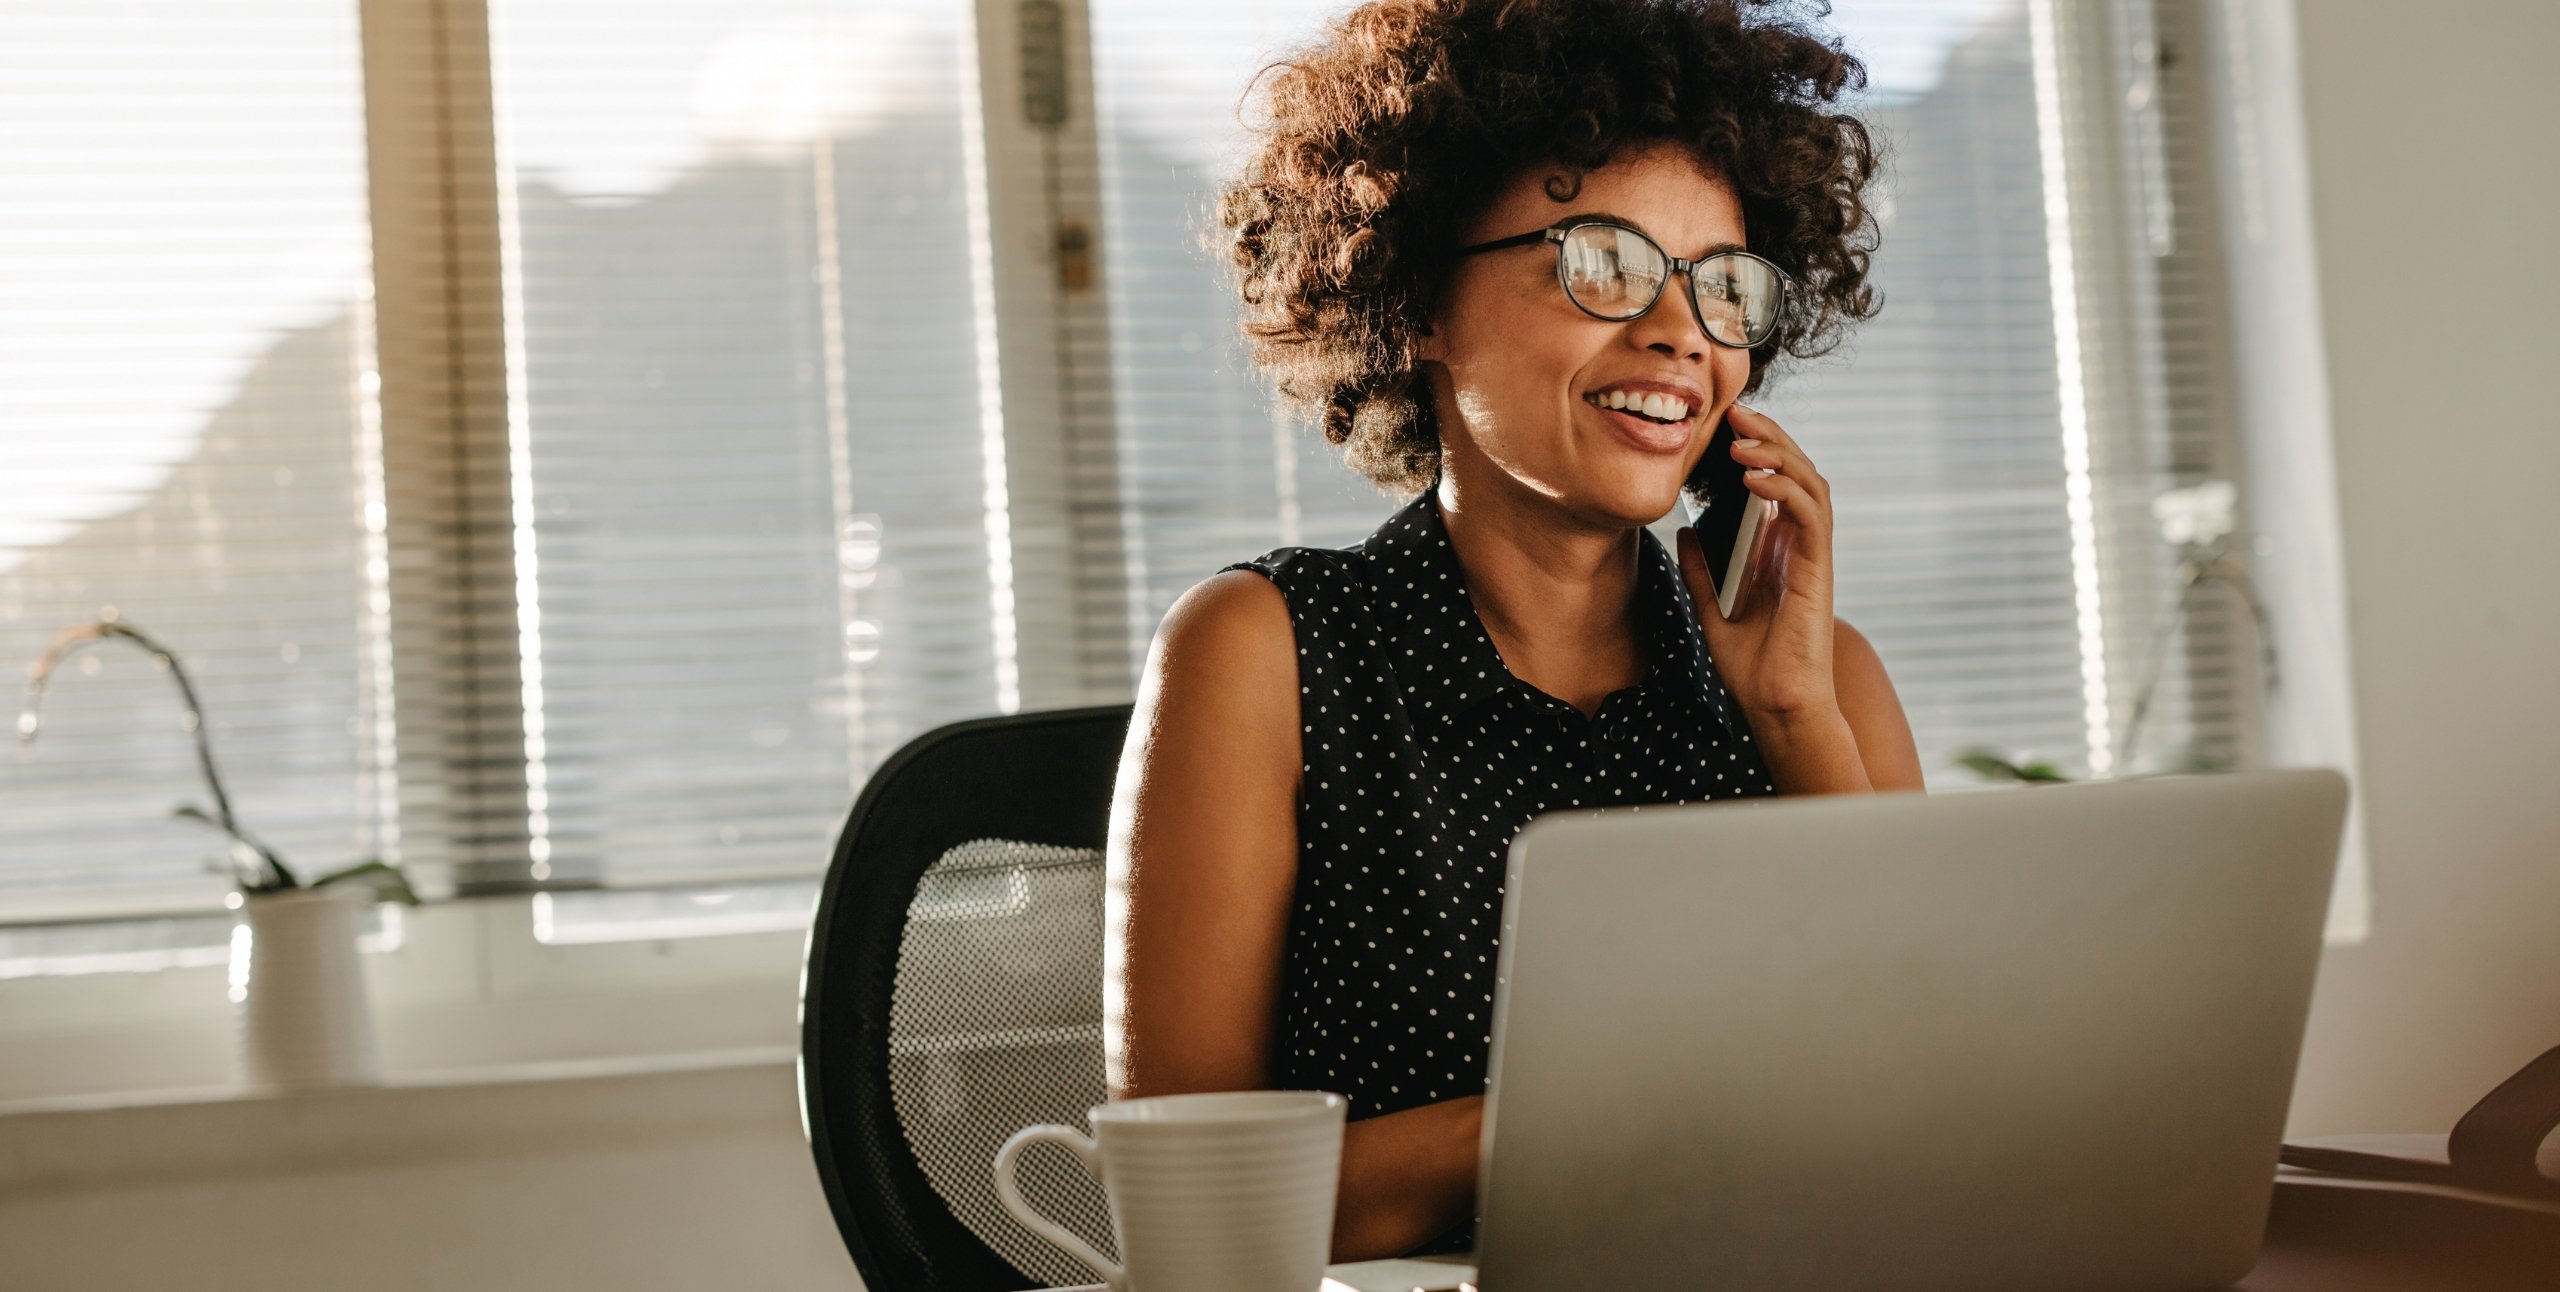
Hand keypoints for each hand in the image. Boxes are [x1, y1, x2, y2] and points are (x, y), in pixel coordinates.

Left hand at [1675, 404, 1838, 721]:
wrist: (1775, 705)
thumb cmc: (1751, 664)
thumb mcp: (1711, 608)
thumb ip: (1701, 569)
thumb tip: (1684, 530)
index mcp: (1776, 548)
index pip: (1773, 481)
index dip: (1755, 448)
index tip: (1723, 425)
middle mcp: (1798, 545)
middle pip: (1795, 471)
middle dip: (1767, 437)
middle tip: (1736, 413)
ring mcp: (1811, 555)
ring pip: (1809, 483)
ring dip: (1777, 455)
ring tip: (1741, 440)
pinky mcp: (1818, 570)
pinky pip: (1810, 516)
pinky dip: (1785, 490)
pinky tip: (1753, 479)